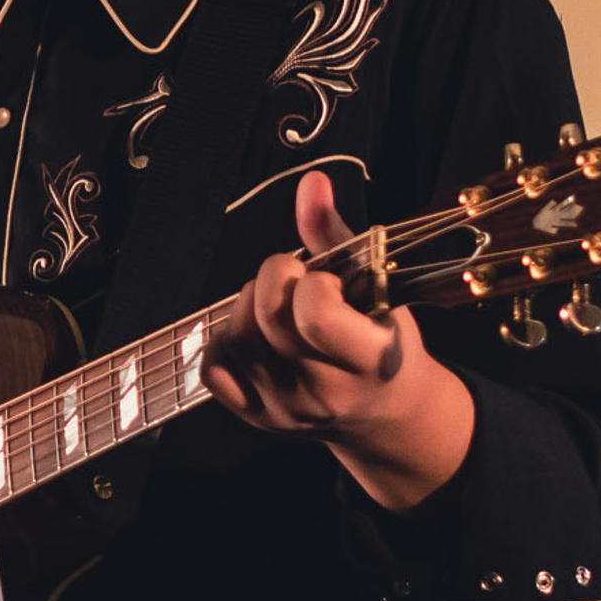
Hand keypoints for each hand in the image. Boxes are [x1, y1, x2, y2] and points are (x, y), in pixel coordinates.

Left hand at [201, 171, 475, 511]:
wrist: (387, 414)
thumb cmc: (385, 343)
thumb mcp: (378, 289)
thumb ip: (336, 235)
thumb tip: (311, 182)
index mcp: (370, 359)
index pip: (315, 314)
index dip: (311, 281)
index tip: (326, 282)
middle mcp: (327, 391)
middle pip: (267, 321)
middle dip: (274, 282)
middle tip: (295, 284)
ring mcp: (287, 409)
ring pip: (236, 339)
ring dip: (247, 306)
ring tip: (276, 304)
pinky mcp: (258, 418)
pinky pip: (213, 371)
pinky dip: (223, 342)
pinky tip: (252, 332)